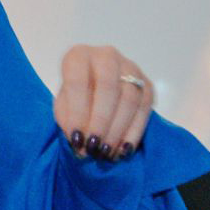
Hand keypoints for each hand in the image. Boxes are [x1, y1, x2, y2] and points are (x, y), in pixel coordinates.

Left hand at [54, 44, 153, 159]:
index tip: (76, 139)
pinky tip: (123, 149)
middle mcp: (106, 56)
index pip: (78, 81)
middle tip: (93, 147)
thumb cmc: (75, 98)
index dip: (77, 112)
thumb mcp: (63, 106)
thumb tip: (80, 142)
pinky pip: (145, 107)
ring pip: (129, 98)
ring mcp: (130, 68)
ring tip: (106, 153)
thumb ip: (68, 120)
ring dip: (117, 129)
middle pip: (108, 87)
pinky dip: (134, 131)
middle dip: (100, 121)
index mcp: (79, 56)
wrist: (95, 90)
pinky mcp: (147, 84)